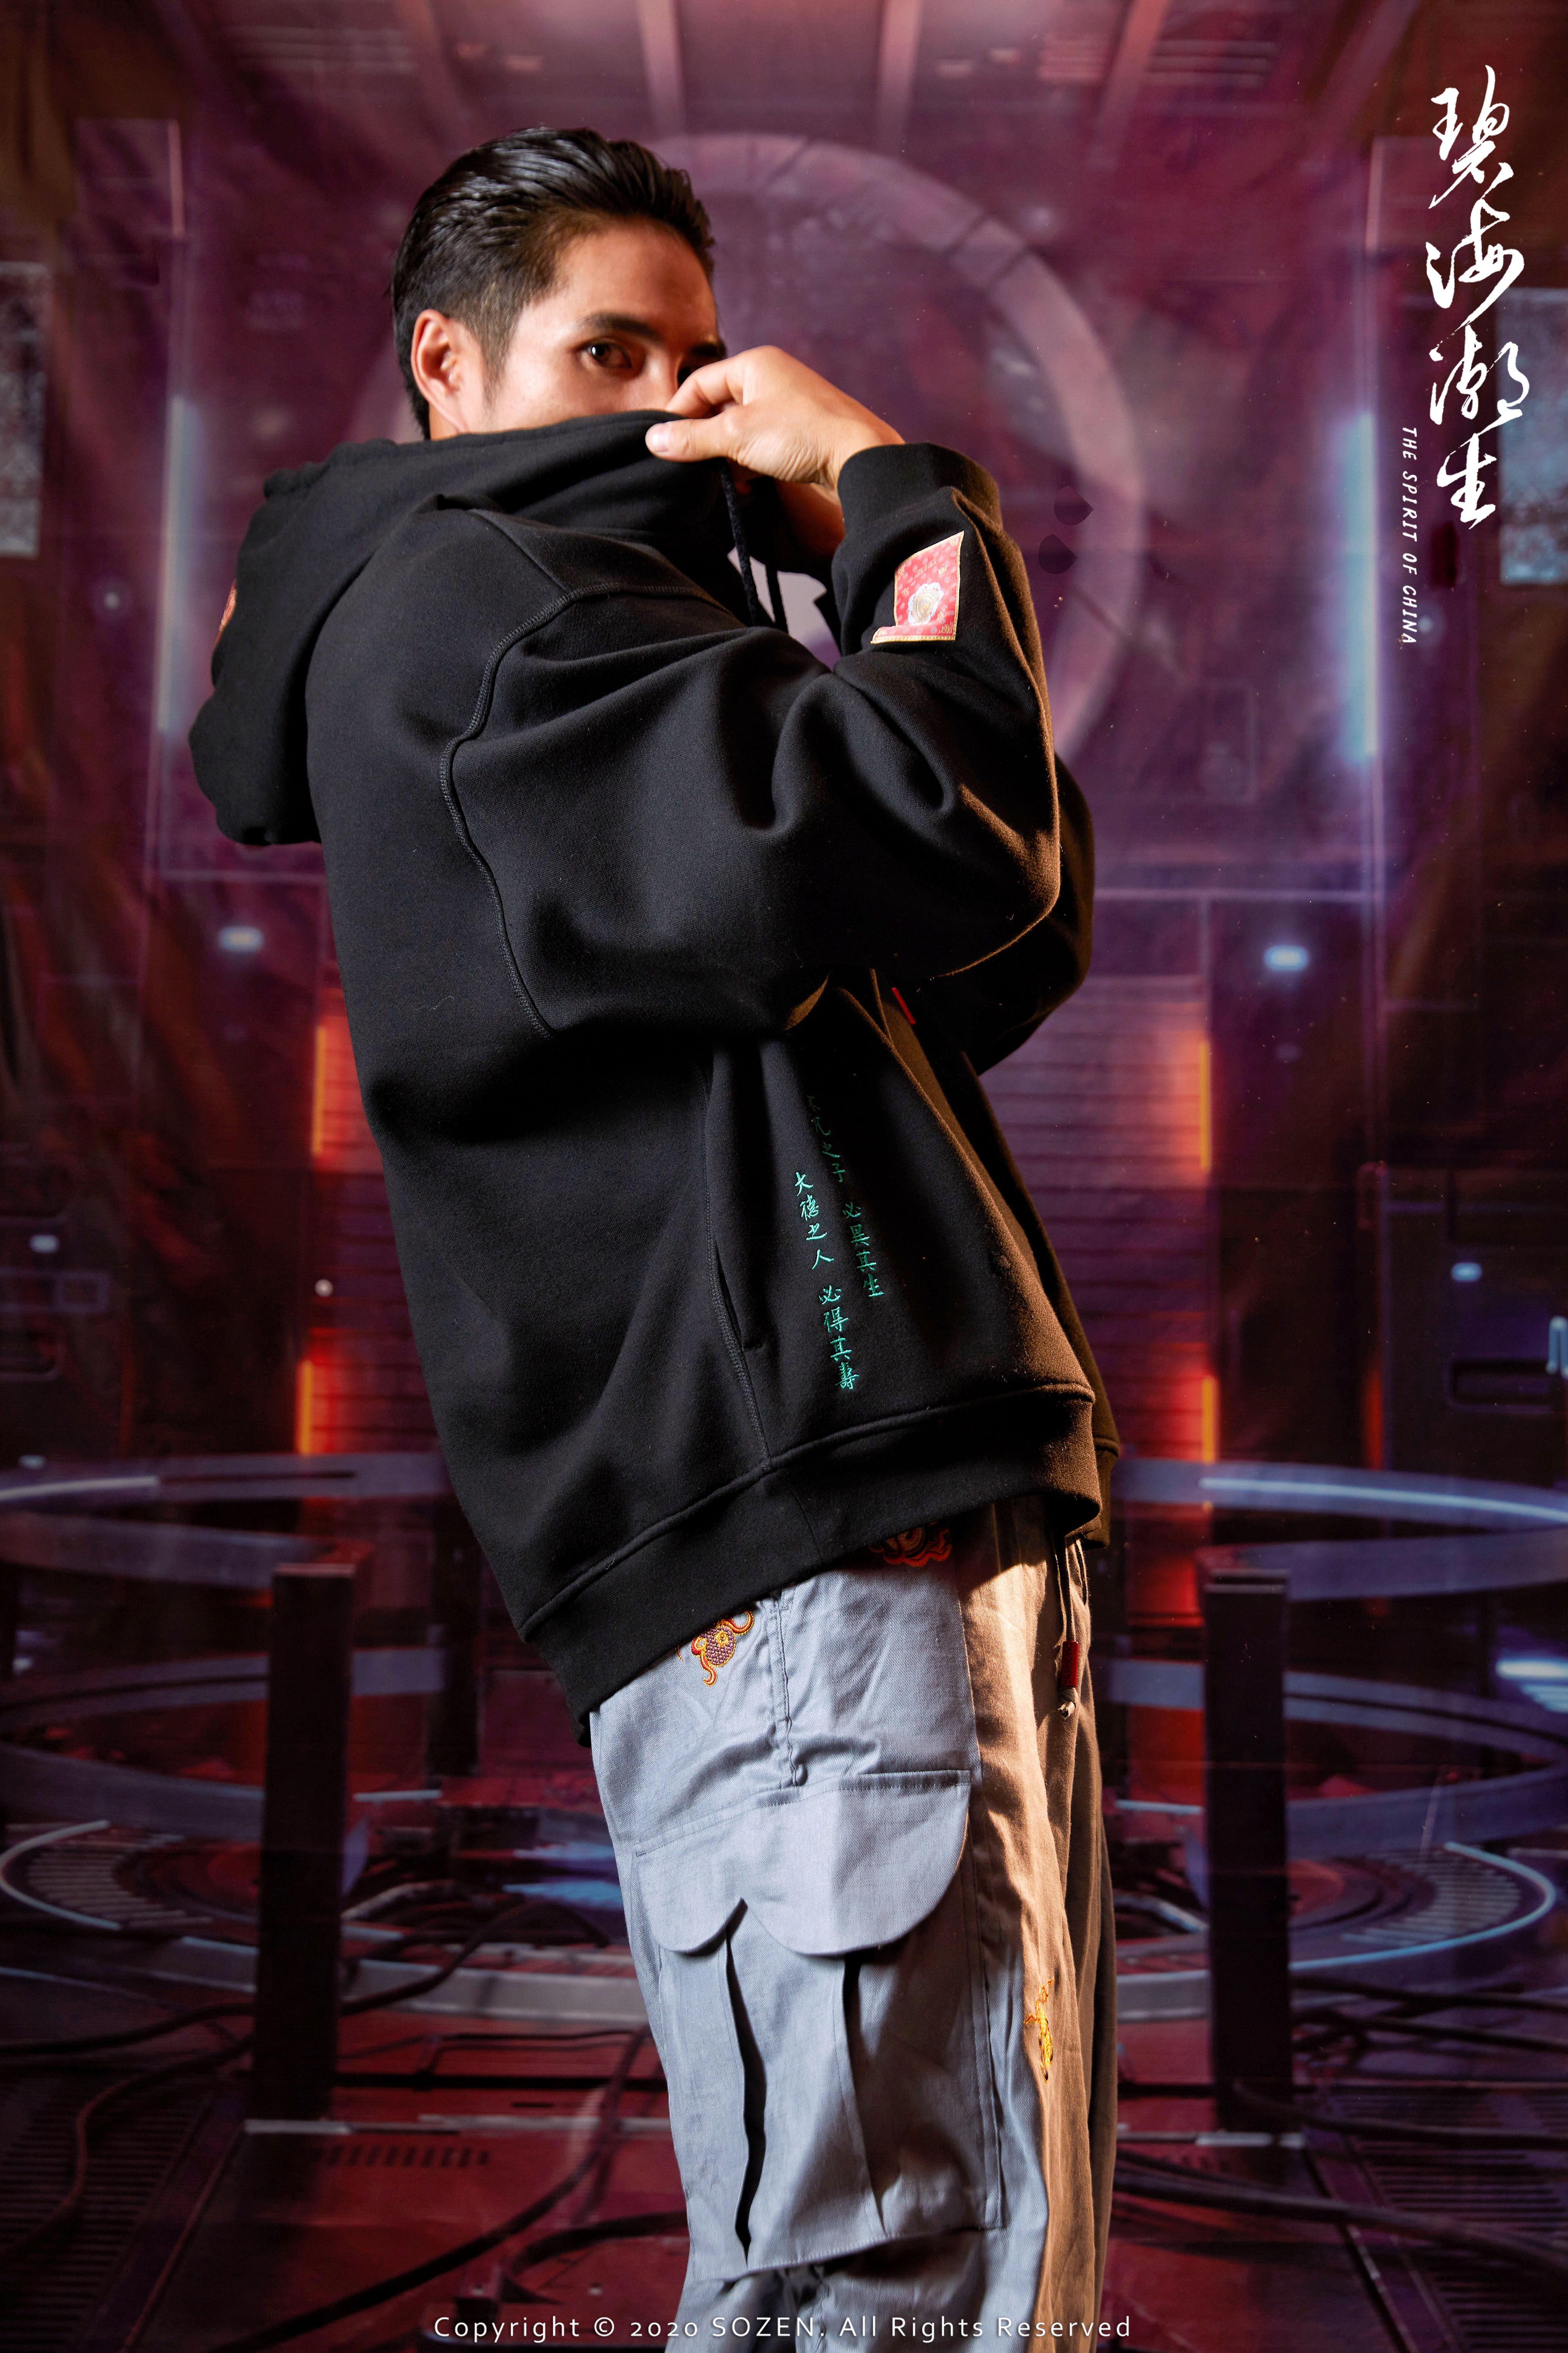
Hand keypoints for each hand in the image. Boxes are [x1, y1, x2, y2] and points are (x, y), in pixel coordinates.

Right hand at [645, 346, 901, 492]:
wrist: (858, 457)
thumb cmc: (801, 434)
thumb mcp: (736, 435)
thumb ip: (692, 438)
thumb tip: (654, 440)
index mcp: (755, 365)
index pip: (699, 383)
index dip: (677, 413)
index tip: (663, 442)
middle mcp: (772, 380)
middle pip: (719, 408)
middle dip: (704, 439)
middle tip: (691, 466)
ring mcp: (788, 407)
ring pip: (740, 431)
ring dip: (727, 458)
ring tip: (724, 480)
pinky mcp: (800, 434)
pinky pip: (762, 447)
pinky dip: (750, 466)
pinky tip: (748, 487)